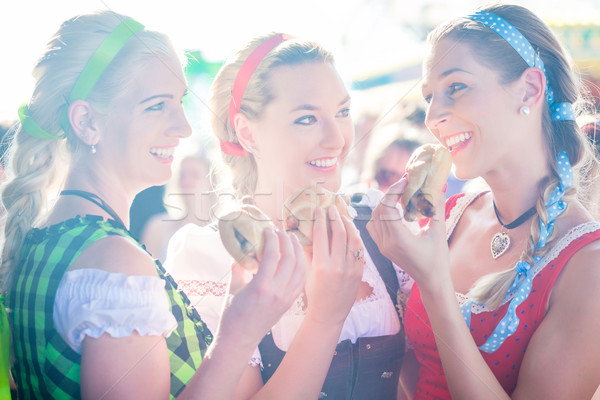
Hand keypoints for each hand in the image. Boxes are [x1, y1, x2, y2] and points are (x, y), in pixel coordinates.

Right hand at [219, 228, 305, 346]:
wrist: (240, 339)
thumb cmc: (232, 314)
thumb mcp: (233, 287)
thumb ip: (239, 266)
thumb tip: (243, 247)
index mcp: (261, 287)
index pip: (273, 255)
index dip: (272, 238)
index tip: (268, 228)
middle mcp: (277, 292)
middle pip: (290, 259)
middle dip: (287, 241)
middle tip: (280, 230)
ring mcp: (286, 298)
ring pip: (300, 268)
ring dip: (298, 251)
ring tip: (292, 239)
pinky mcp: (290, 303)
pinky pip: (301, 280)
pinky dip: (302, 265)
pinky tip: (298, 257)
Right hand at [304, 206, 364, 324]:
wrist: (328, 314)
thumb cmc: (314, 293)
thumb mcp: (307, 272)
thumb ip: (308, 252)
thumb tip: (306, 233)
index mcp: (321, 265)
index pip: (320, 235)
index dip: (319, 219)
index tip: (318, 209)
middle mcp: (337, 265)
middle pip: (338, 233)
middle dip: (334, 217)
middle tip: (331, 208)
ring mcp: (350, 269)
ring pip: (352, 239)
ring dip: (348, 225)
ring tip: (342, 216)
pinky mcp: (359, 272)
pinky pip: (360, 250)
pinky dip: (356, 238)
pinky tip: (352, 231)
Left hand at [367, 178, 449, 286]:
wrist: (431, 281)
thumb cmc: (438, 259)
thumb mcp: (439, 232)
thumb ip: (437, 207)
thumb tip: (439, 185)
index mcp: (399, 239)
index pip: (387, 207)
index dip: (394, 190)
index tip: (406, 181)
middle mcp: (386, 242)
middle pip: (379, 209)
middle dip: (390, 194)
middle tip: (405, 186)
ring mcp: (382, 246)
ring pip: (374, 217)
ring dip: (384, 204)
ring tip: (400, 197)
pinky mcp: (382, 248)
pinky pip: (373, 226)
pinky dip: (380, 215)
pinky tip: (394, 212)